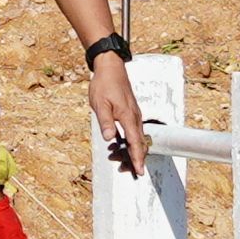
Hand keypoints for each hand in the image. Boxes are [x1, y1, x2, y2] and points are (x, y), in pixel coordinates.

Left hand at [86, 51, 152, 177]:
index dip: (137, 158)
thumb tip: (109, 138)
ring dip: (130, 150)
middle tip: (128, 171)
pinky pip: (133, 131)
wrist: (111, 67)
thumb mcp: (100, 104)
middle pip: (139, 143)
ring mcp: (134, 114)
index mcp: (127, 116)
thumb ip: (105, 122)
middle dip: (135, 158)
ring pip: (137, 138)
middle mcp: (134, 117)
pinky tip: (119, 144)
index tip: (139, 171)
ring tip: (118, 158)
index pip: (135, 142)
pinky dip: (129, 141)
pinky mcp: (131, 112)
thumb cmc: (105, 84)